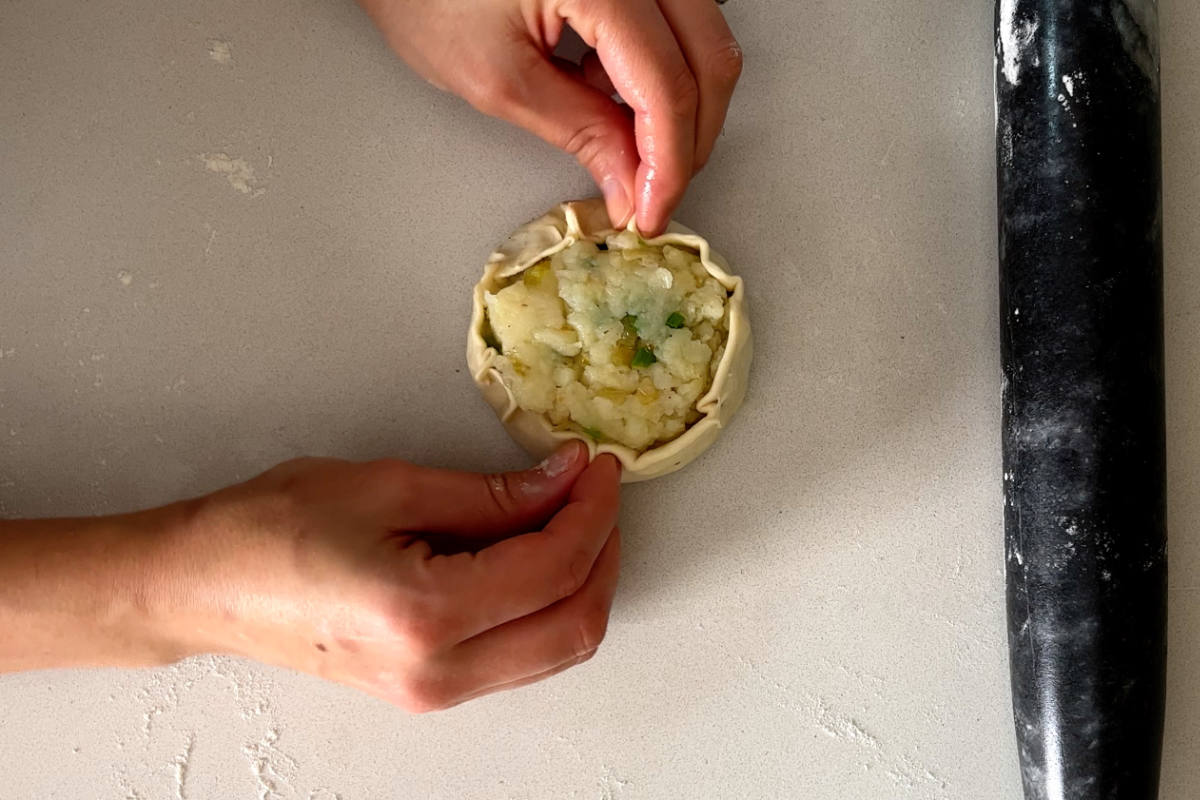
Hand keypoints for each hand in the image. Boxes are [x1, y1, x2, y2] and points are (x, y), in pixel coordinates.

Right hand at [170, 441, 620, 710]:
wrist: (201, 585)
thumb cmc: (270, 528)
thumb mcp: (388, 485)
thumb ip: (490, 493)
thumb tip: (563, 478)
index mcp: (425, 616)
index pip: (553, 568)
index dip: (591, 510)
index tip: (596, 465)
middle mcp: (438, 672)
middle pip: (574, 625)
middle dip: (603, 550)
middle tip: (595, 490)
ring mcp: (434, 692)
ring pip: (557, 649)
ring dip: (583, 581)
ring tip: (573, 516)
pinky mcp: (428, 690)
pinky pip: (521, 657)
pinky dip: (548, 606)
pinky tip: (537, 554)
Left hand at [360, 0, 742, 234]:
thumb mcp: (499, 79)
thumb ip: (580, 133)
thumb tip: (633, 188)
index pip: (667, 86)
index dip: (669, 163)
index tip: (652, 213)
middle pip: (710, 57)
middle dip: (690, 138)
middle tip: (655, 194)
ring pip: (705, 38)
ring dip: (679, 103)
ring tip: (625, 143)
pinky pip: (678, 20)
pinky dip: (660, 69)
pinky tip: (611, 90)